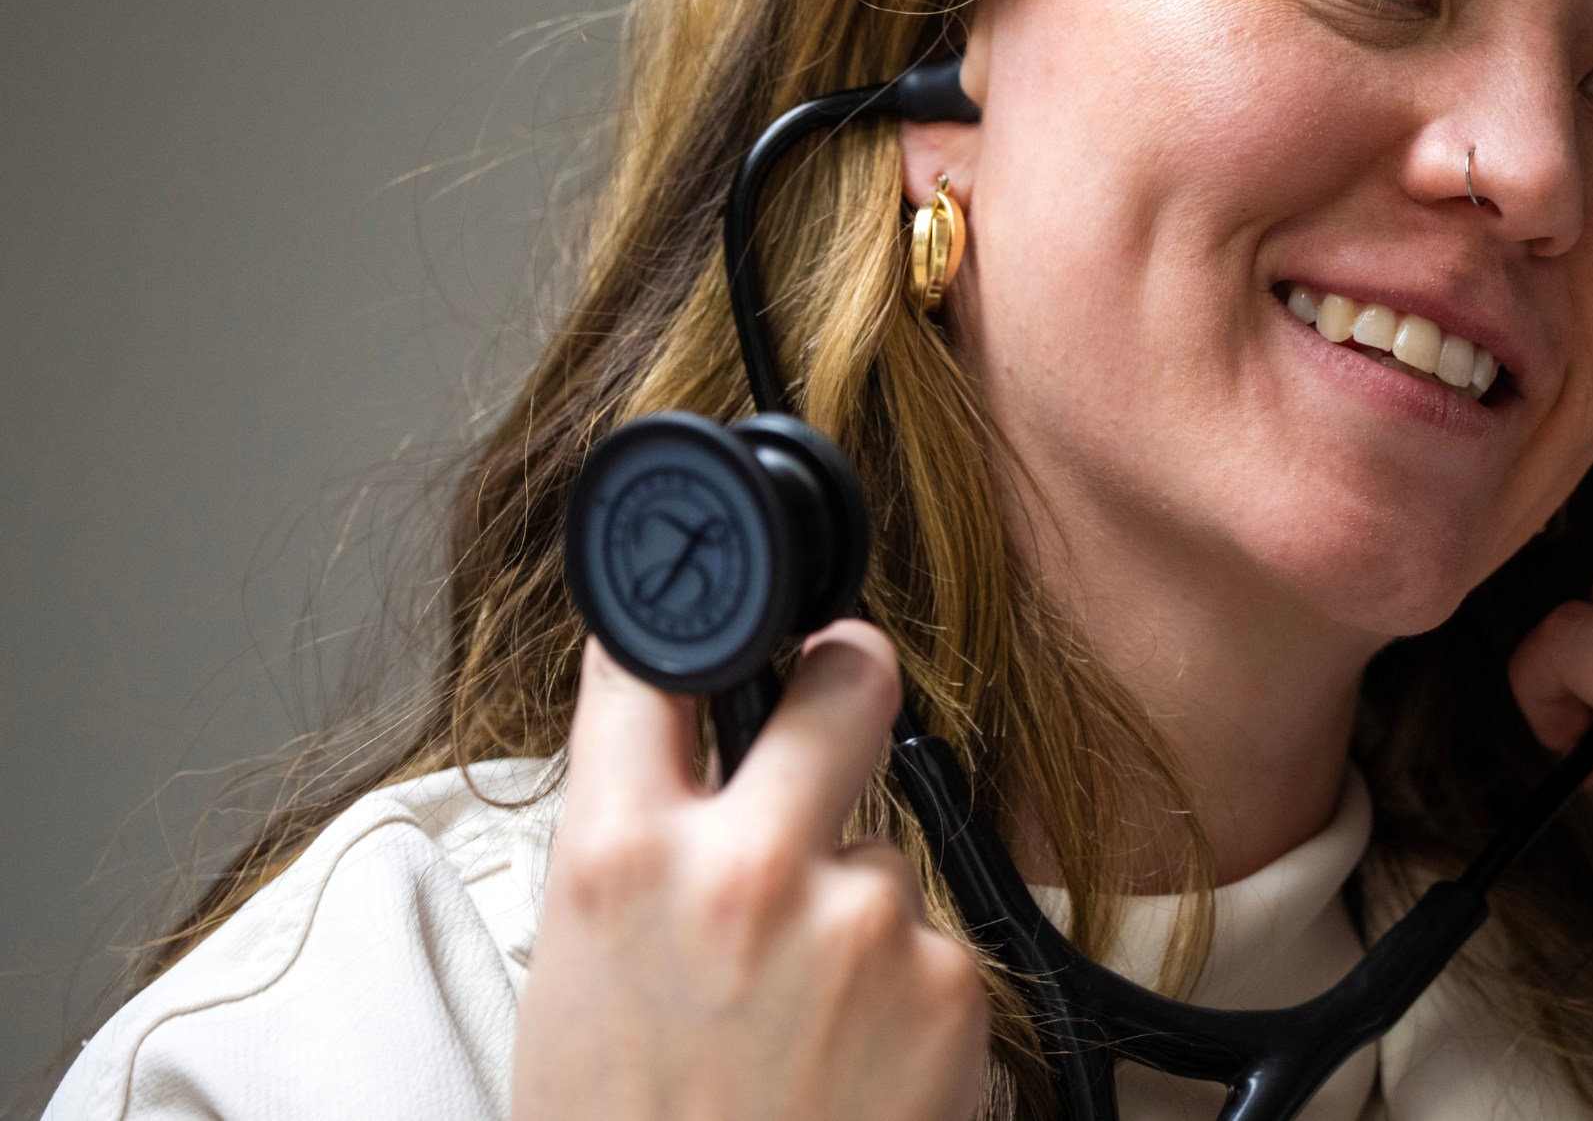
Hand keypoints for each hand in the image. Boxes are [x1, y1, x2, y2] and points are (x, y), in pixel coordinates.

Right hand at [513, 624, 987, 1120]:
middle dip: (849, 678)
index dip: (692, 621)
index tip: (726, 597)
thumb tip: (691, 749)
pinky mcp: (947, 983)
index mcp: (621, 860)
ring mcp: (862, 921)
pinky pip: (934, 944)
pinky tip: (852, 1062)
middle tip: (843, 694)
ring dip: (861, 904)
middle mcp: (746, 870)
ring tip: (802, 1020)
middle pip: (845, 678)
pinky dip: (908, 991)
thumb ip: (640, 850)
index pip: (654, 669)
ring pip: (887, 850)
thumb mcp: (579, 978)